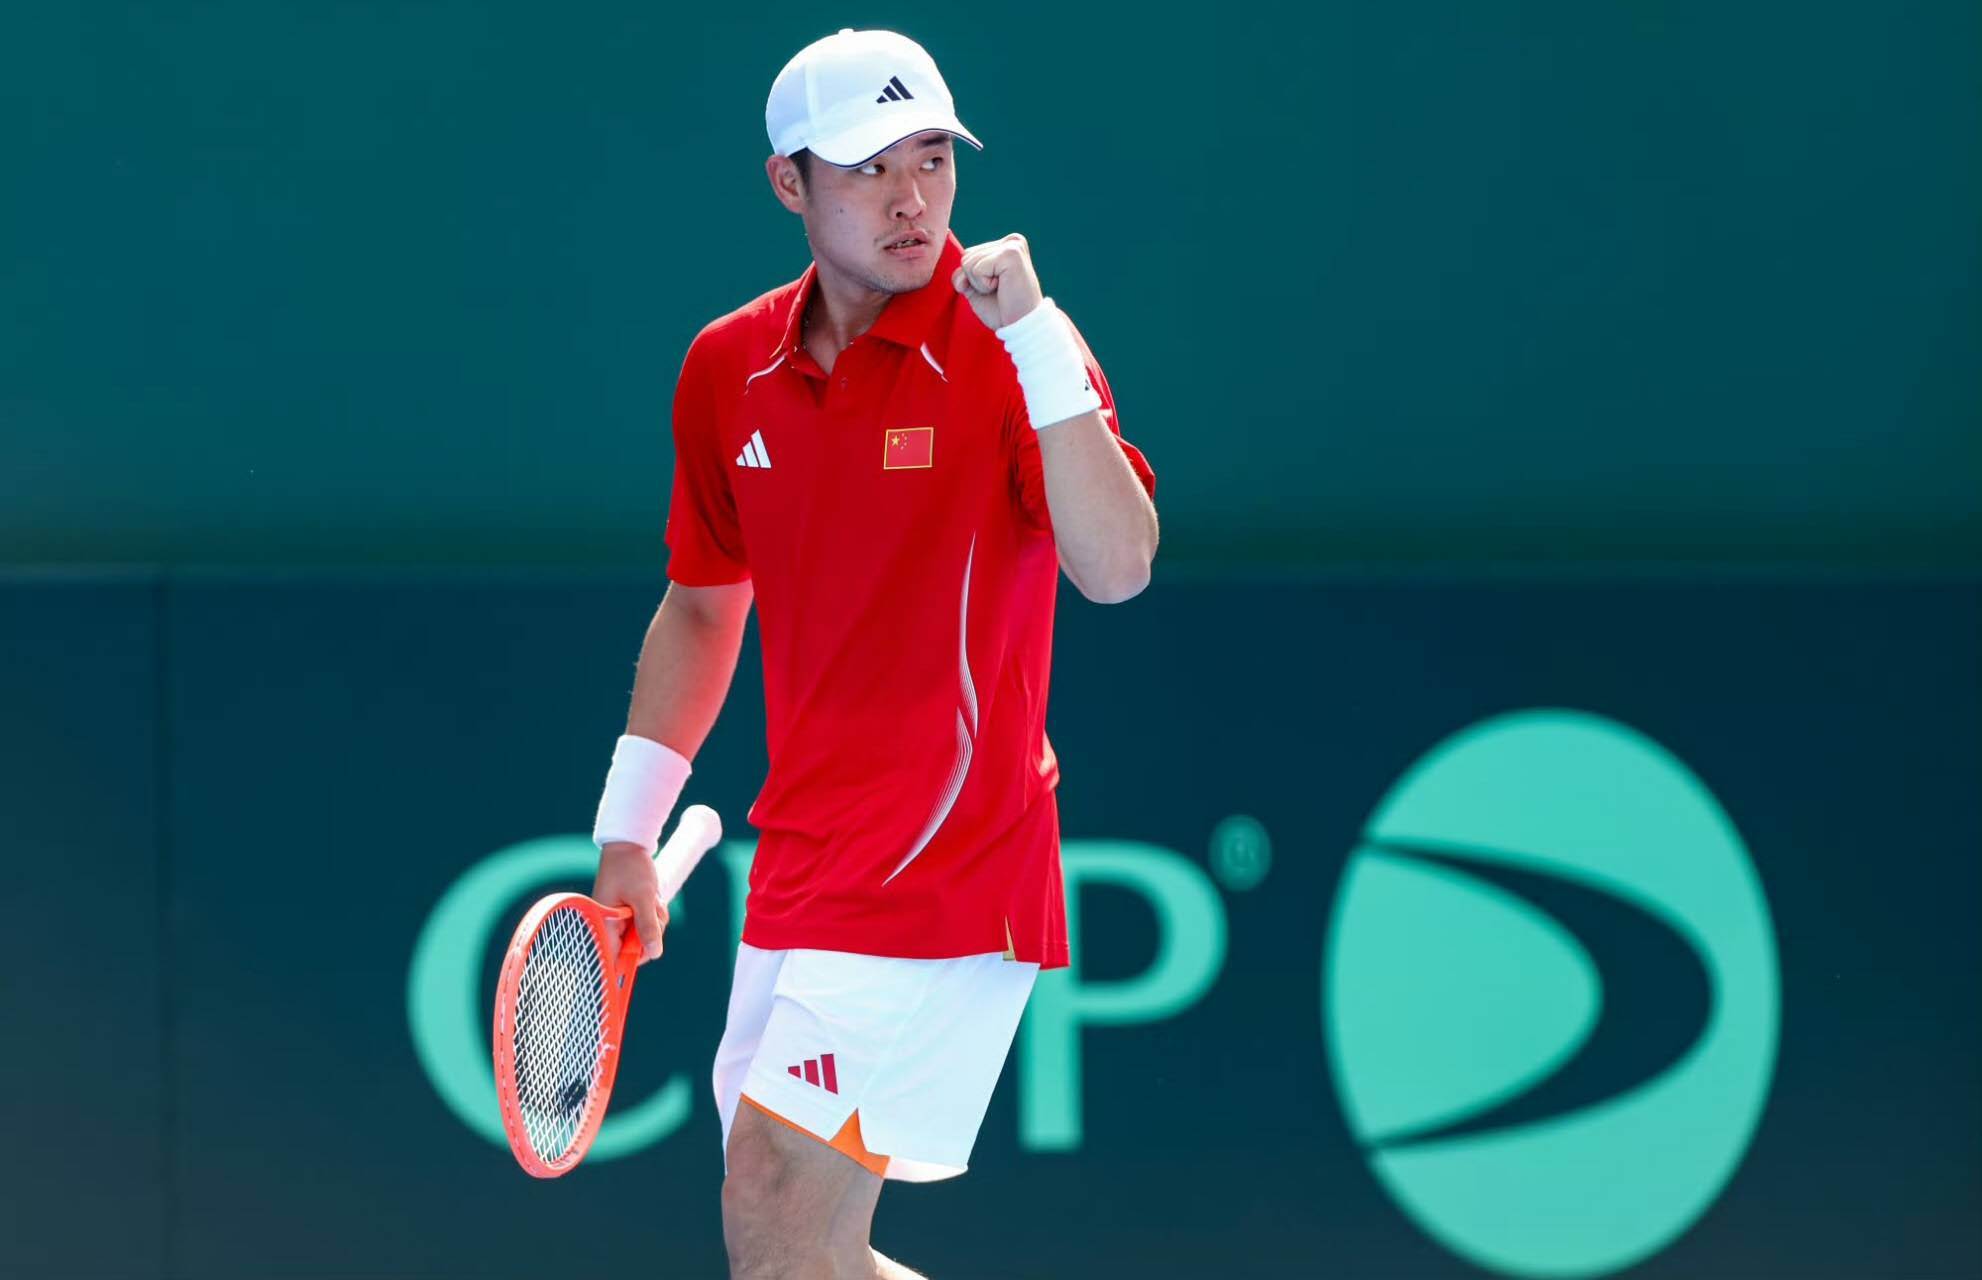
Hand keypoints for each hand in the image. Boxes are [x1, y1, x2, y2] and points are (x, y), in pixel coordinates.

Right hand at [593, 840, 669, 963]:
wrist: (630, 845)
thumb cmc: (631, 868)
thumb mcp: (643, 897)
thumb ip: (647, 926)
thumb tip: (654, 954)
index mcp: (605, 924)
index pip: (613, 957)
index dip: (630, 962)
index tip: (646, 956)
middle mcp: (611, 925)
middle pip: (636, 947)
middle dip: (651, 933)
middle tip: (654, 911)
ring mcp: (622, 919)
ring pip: (646, 935)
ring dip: (656, 920)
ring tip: (653, 900)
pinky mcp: (631, 913)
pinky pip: (648, 923)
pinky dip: (655, 913)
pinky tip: (654, 898)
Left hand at [952, 232, 1044, 329]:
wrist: (1021, 326)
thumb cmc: (1002, 310)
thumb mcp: (976, 289)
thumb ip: (963, 274)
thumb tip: (958, 271)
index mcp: (1006, 246)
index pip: (968, 255)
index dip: (972, 279)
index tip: (997, 289)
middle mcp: (1012, 241)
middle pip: (966, 257)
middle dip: (975, 281)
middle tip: (999, 291)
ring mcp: (1012, 245)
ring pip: (968, 262)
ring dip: (980, 284)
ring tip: (1002, 289)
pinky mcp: (1011, 254)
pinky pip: (976, 269)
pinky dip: (984, 285)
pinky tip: (1003, 288)